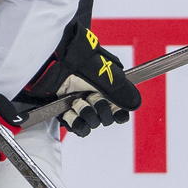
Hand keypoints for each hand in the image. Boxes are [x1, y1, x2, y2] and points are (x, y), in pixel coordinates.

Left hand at [22, 27, 141, 136]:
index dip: (119, 113)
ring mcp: (79, 104)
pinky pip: (76, 127)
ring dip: (86, 115)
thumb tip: (136, 103)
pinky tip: (70, 111)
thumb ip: (122, 90)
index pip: (120, 108)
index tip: (117, 113)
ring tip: (77, 103)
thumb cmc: (77, 61)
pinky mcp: (65, 111)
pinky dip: (75, 122)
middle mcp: (94, 95)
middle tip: (92, 98)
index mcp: (106, 85)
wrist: (50, 62)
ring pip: (92, 124)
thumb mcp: (105, 73)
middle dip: (100, 110)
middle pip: (106, 118)